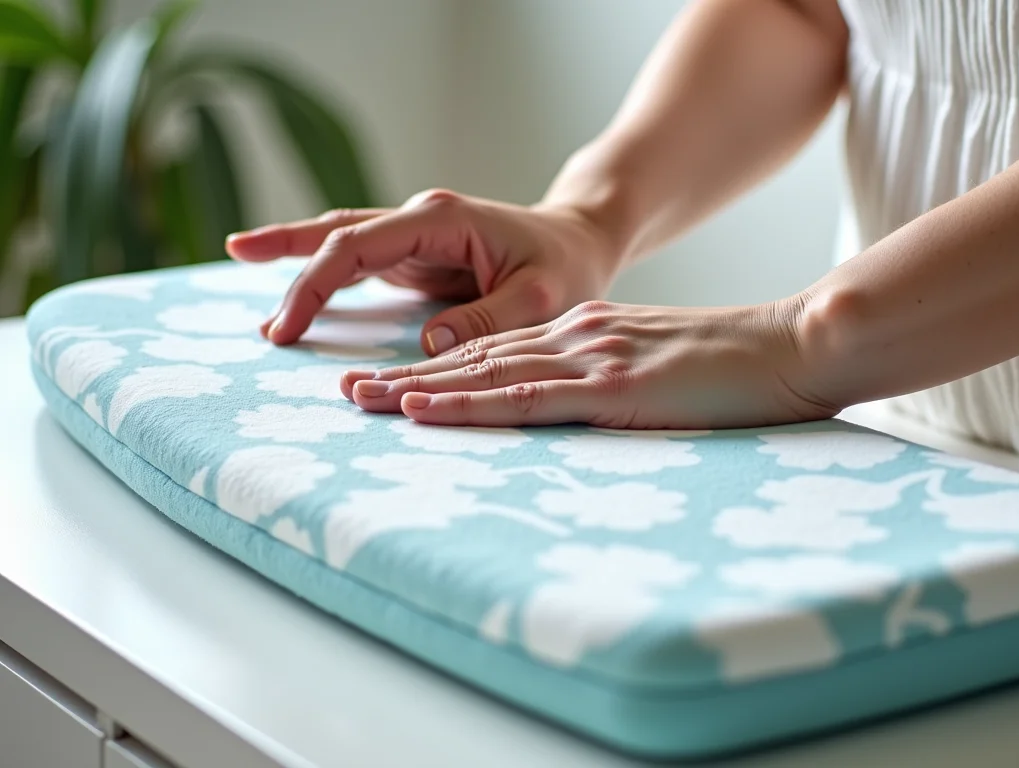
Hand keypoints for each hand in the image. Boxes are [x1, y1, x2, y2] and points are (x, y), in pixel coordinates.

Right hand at [224, 189, 621, 353]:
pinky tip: (294, 288)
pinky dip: (323, 271)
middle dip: (289, 261)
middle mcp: (421, 219)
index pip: (359, 245)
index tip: (288, 327)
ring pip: (341, 238)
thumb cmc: (567, 268)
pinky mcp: (416, 255)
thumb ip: (488, 318)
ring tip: (239, 253)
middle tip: (251, 298)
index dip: (316, 283)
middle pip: (338, 234)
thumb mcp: (542, 298)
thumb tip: (429, 341)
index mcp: (442, 220)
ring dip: (295, 254)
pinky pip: (358, 260)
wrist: (580, 240)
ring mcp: (415, 235)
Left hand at [337, 297, 840, 428]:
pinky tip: (426, 410)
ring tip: (362, 404)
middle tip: (349, 395)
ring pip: (486, 373)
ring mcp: (594, 358)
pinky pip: (526, 397)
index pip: (503, 352)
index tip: (397, 386)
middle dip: (410, 378)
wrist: (795, 344)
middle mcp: (581, 336)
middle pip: (479, 358)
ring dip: (419, 390)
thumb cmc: (743, 368)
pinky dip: (467, 403)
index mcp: (593, 333)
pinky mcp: (614, 388)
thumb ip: (623, 382)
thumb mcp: (669, 369)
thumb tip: (593, 408)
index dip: (444, 368)